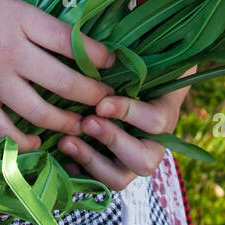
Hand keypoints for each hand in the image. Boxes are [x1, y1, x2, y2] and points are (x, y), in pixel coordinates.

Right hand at [0, 0, 115, 152]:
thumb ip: (32, 11)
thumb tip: (67, 22)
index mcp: (20, 18)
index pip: (70, 41)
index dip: (96, 55)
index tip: (110, 63)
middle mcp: (11, 51)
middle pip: (64, 81)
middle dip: (92, 95)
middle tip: (106, 101)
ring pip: (40, 112)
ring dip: (66, 123)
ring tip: (80, 125)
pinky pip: (4, 131)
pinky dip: (24, 142)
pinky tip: (37, 141)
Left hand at [57, 69, 195, 190]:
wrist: (126, 83)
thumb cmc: (132, 64)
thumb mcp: (138, 58)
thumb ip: (132, 56)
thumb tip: (116, 41)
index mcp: (164, 115)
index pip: (154, 123)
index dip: (129, 114)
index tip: (102, 103)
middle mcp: (152, 145)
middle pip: (143, 162)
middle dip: (112, 141)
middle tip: (86, 122)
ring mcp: (129, 162)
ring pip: (118, 179)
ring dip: (91, 161)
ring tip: (66, 141)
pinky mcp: (107, 170)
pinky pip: (94, 184)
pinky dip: (76, 172)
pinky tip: (59, 157)